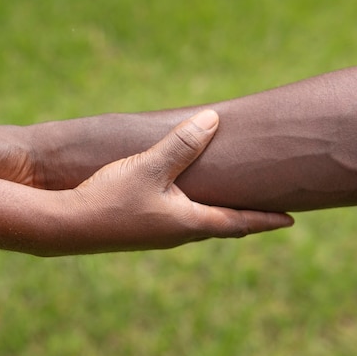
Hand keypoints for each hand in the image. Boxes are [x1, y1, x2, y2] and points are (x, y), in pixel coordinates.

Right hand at [48, 110, 292, 253]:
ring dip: (216, 215)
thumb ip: (181, 144)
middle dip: (243, 218)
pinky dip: (190, 210)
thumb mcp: (150, 167)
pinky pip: (174, 220)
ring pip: (196, 223)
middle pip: (219, 226)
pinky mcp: (136, 230)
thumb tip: (212, 120)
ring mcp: (155, 235)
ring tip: (226, 204)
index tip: (290, 220)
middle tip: (262, 210)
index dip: (265, 219)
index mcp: (188, 222)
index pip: (238, 222)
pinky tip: (179, 199)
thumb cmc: (111, 198)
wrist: (67, 226)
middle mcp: (176, 234)